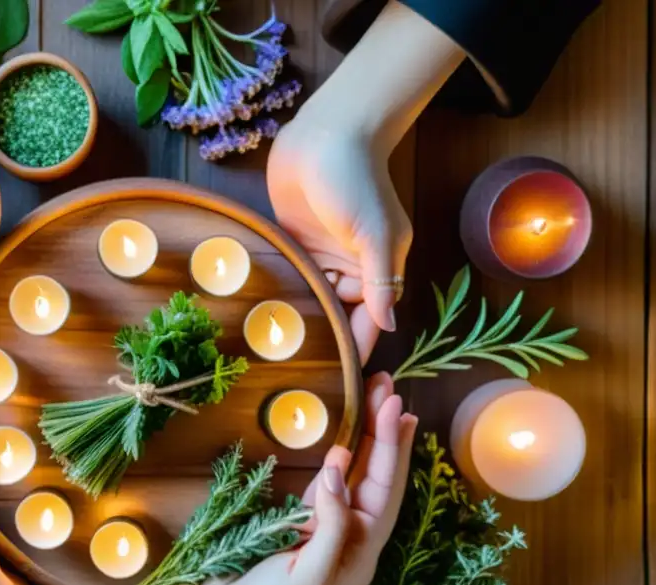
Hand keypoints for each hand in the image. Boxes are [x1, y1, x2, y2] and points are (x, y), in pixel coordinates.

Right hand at [189, 372, 416, 584]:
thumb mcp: (307, 574)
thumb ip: (328, 524)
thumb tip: (337, 469)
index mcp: (360, 551)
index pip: (385, 489)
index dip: (390, 446)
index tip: (394, 404)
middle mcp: (349, 539)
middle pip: (374, 477)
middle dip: (382, 432)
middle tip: (387, 387)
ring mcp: (323, 533)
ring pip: (352, 478)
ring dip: (363, 441)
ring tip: (373, 401)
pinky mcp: (296, 530)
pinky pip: (323, 489)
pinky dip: (334, 461)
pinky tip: (340, 442)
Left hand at [268, 118, 410, 362]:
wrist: (325, 133)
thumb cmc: (355, 181)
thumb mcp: (375, 234)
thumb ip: (381, 282)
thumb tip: (391, 326)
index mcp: (379, 268)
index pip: (370, 320)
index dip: (358, 348)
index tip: (342, 380)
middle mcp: (353, 267)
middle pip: (340, 314)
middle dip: (325, 337)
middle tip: (299, 373)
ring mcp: (323, 255)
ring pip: (314, 299)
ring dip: (301, 318)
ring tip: (276, 353)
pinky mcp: (297, 243)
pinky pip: (293, 277)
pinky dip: (283, 294)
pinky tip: (264, 318)